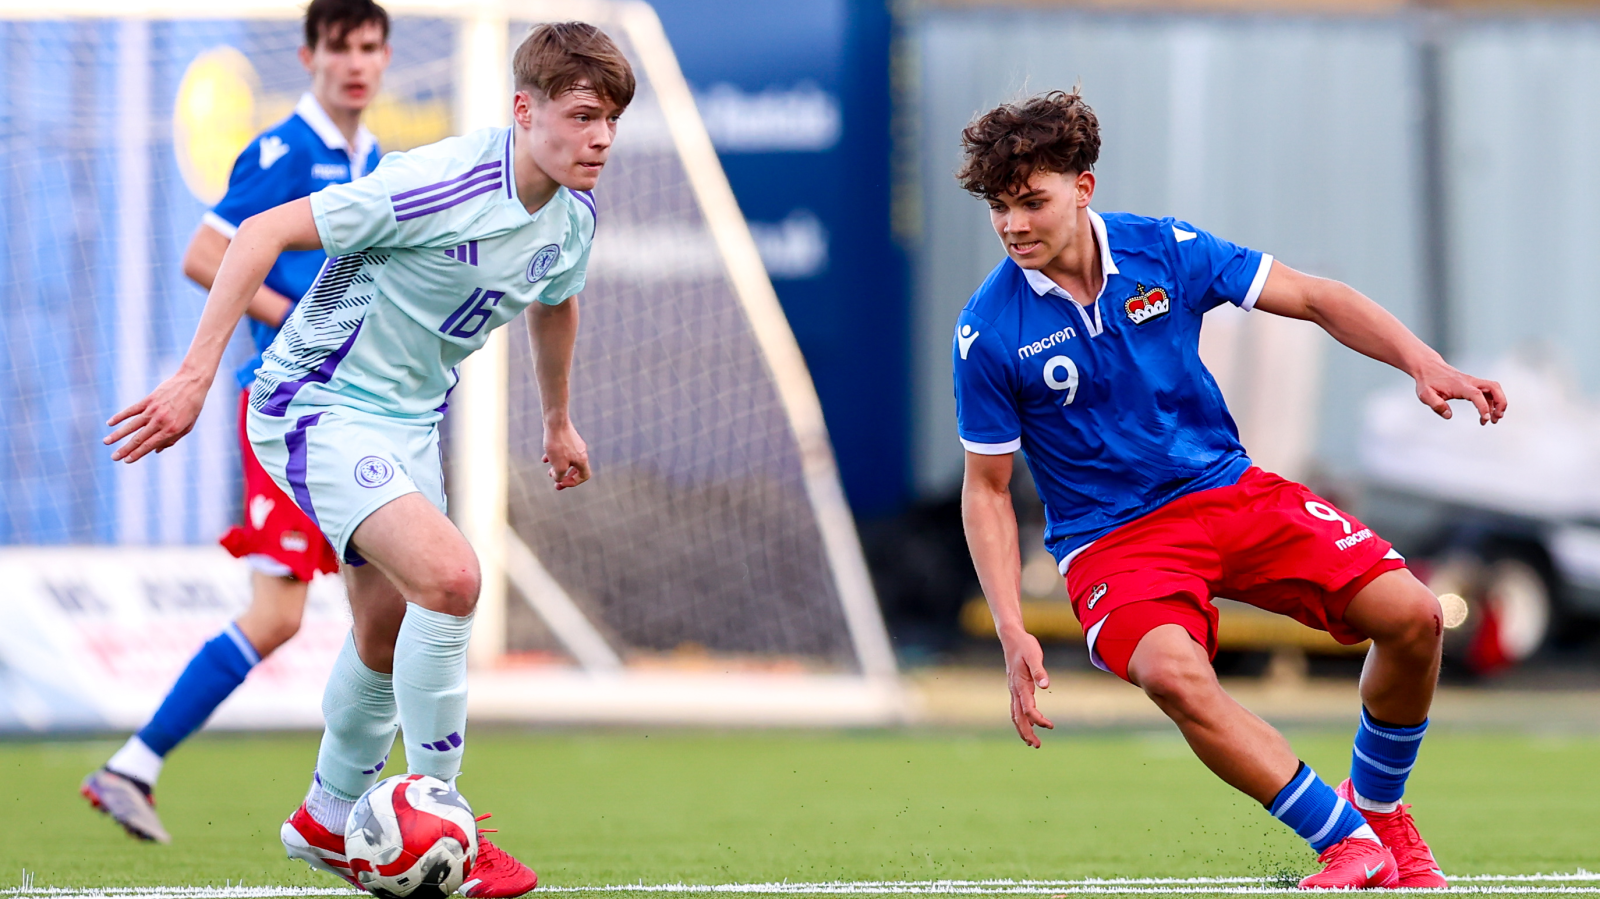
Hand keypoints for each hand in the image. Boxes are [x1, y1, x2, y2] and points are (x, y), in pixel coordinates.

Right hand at [104, 369, 210, 462]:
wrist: (192, 382)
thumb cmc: (192, 406)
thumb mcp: (188, 426)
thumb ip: (172, 439)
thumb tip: (156, 451)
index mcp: (171, 429)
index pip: (150, 445)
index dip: (137, 454)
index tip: (126, 461)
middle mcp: (160, 421)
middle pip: (138, 438)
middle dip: (125, 449)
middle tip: (114, 457)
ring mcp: (153, 410)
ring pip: (131, 425)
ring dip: (117, 435)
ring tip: (106, 442)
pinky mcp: (148, 400)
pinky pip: (131, 410)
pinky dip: (120, 417)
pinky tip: (110, 423)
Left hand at [543, 420, 590, 489]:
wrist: (555, 422)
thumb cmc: (557, 444)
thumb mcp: (558, 465)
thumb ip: (559, 476)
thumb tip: (558, 479)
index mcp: (582, 460)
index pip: (585, 476)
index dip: (573, 482)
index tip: (562, 482)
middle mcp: (581, 452)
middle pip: (577, 469)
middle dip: (565, 477)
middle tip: (556, 483)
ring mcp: (575, 444)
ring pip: (568, 460)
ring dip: (559, 467)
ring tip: (549, 470)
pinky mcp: (567, 438)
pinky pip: (563, 451)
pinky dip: (555, 457)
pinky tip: (545, 458)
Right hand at [1001, 628, 1053, 746]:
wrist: (1011, 638)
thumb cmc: (1025, 645)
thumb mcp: (1034, 655)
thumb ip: (1039, 671)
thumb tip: (1046, 685)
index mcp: (1020, 685)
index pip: (1028, 709)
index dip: (1038, 720)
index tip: (1050, 726)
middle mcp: (1014, 690)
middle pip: (1018, 717)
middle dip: (1026, 733)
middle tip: (1036, 746)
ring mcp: (1013, 690)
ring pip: (1015, 715)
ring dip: (1023, 729)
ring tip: (1032, 742)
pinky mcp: (1015, 688)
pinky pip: (1016, 708)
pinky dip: (1021, 720)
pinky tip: (1030, 724)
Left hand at [1415, 357, 1506, 424]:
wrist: (1428, 367)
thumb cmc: (1427, 381)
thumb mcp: (1425, 394)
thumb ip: (1436, 405)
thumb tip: (1449, 415)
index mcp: (1460, 385)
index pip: (1477, 394)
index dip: (1483, 406)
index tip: (1485, 418)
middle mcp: (1470, 382)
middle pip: (1494, 387)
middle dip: (1500, 403)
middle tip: (1496, 418)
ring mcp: (1473, 382)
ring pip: (1494, 389)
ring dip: (1499, 403)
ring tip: (1494, 419)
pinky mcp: (1473, 384)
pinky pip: (1488, 392)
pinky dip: (1491, 403)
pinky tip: (1485, 414)